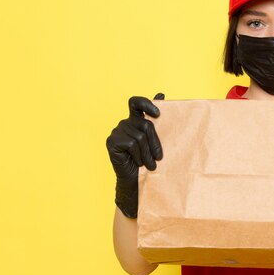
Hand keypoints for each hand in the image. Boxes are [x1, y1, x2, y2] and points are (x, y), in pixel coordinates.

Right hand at [106, 93, 163, 217]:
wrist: (136, 181)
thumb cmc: (149, 160)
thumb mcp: (155, 139)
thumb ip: (156, 118)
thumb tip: (161, 93)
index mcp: (135, 120)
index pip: (136, 102)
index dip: (147, 104)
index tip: (158, 114)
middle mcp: (124, 123)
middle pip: (145, 124)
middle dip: (155, 142)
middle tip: (159, 157)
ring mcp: (116, 131)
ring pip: (140, 136)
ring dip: (148, 153)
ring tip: (150, 164)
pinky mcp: (111, 141)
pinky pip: (131, 144)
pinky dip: (138, 155)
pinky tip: (137, 163)